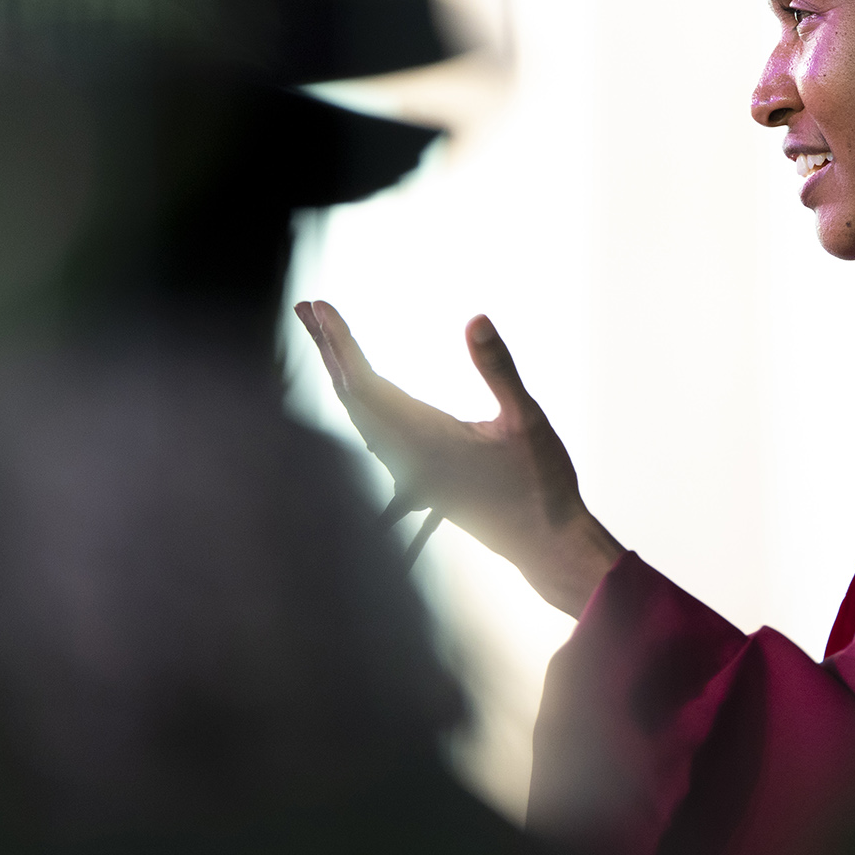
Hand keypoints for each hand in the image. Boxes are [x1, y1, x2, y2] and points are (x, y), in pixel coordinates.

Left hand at [294, 300, 623, 615]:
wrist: (546, 546)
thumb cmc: (542, 485)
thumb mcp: (527, 419)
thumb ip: (498, 369)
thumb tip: (475, 319)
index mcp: (426, 441)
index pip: (366, 385)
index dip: (340, 344)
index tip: (319, 309)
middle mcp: (408, 458)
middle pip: (353, 398)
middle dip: (330, 351)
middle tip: (308, 310)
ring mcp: (413, 472)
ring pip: (362, 418)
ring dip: (344, 375)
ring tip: (330, 341)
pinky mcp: (422, 480)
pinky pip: (377, 435)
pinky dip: (362, 402)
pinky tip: (365, 394)